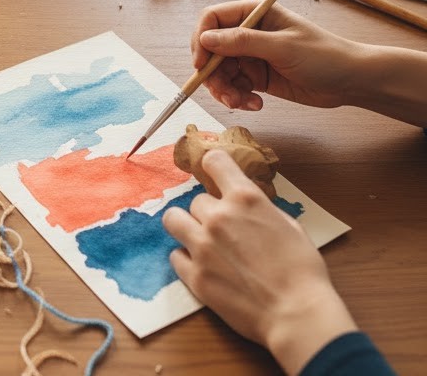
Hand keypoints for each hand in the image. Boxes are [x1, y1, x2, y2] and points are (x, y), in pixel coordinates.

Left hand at [163, 150, 354, 373]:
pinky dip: (186, 259)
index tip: (212, 171)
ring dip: (186, 227)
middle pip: (197, 200)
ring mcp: (202, 246)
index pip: (214, 161)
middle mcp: (218, 216)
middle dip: (209, 213)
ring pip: (173, 219)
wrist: (297, 315)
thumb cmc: (303, 271)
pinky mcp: (194, 275)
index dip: (213, 165)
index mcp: (246, 199)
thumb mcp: (288, 225)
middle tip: (224, 231)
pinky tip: (203, 267)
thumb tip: (246, 205)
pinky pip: (175, 255)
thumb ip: (260, 209)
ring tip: (199, 240)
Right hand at [191, 0, 363, 111]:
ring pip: (220, 71)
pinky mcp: (257, 76)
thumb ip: (242, 42)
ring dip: (225, 90)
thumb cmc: (324, 55)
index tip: (201, 64)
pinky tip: (255, 104)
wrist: (351, 82)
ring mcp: (252, 55)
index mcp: (254, 13)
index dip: (201, 39)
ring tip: (241, 103)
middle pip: (211, 49)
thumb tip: (205, 39)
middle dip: (213, 73)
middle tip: (224, 94)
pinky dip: (238, 97)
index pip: (212, 19)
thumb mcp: (282, 47)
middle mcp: (248, 32)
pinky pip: (234, 86)